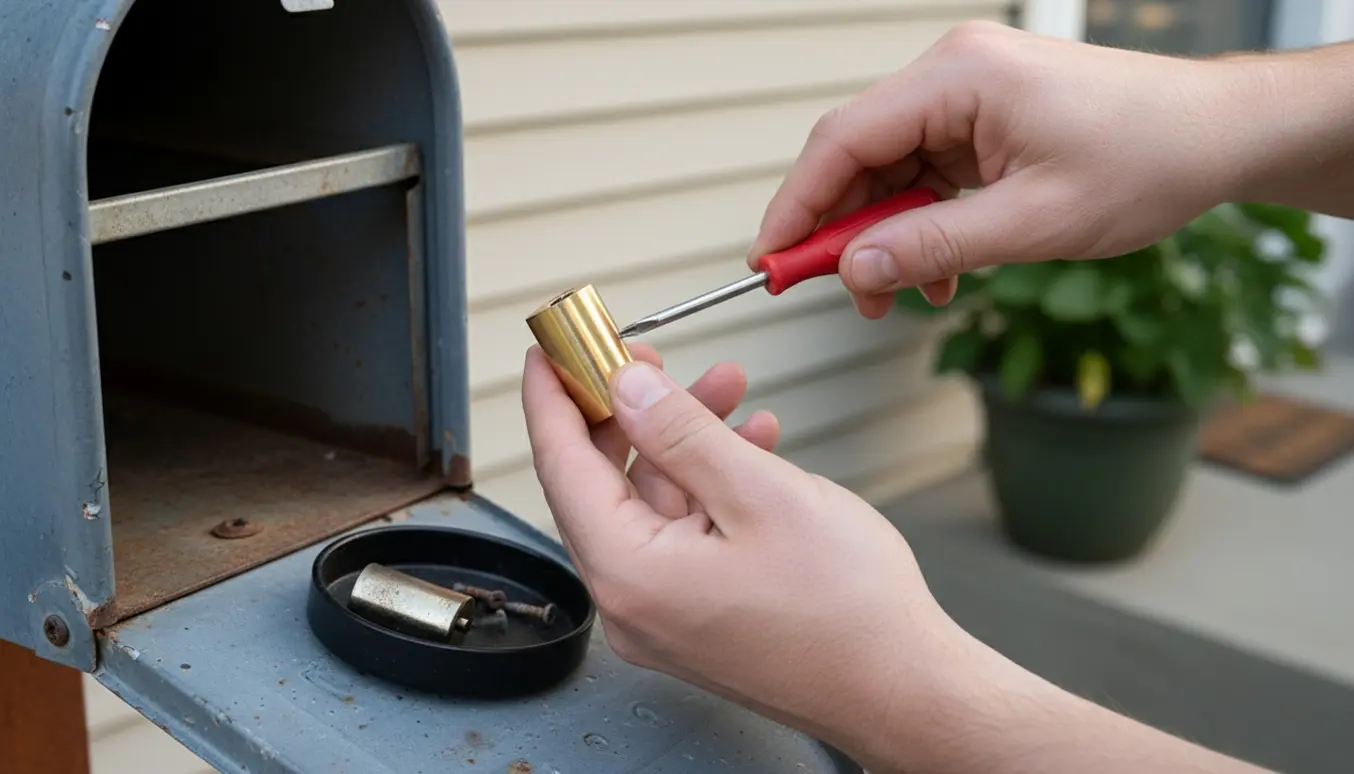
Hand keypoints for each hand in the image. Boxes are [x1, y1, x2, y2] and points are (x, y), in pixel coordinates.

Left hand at [521, 343, 976, 770]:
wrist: (905, 692)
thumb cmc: (848, 612)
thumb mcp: (761, 493)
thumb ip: (680, 432)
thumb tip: (625, 387)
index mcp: (630, 575)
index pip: (560, 465)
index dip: (553, 396)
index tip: (550, 347)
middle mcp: (632, 604)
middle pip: (599, 483)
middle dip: (630, 409)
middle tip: (647, 356)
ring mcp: (663, 617)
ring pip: (648, 503)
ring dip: (680, 441)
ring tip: (728, 387)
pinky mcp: (696, 619)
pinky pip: (680, 534)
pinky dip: (705, 484)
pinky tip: (749, 444)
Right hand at [749, 21, 1258, 317]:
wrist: (1218, 136)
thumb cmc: (1146, 160)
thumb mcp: (1032, 221)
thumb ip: (934, 246)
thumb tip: (856, 271)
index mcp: (958, 78)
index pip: (842, 140)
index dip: (796, 205)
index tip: (771, 261)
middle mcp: (952, 74)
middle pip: (857, 154)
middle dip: (842, 229)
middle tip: (840, 293)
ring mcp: (967, 95)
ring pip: (888, 170)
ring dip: (885, 235)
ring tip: (899, 295)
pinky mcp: (982, 120)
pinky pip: (925, 174)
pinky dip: (920, 224)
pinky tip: (939, 269)